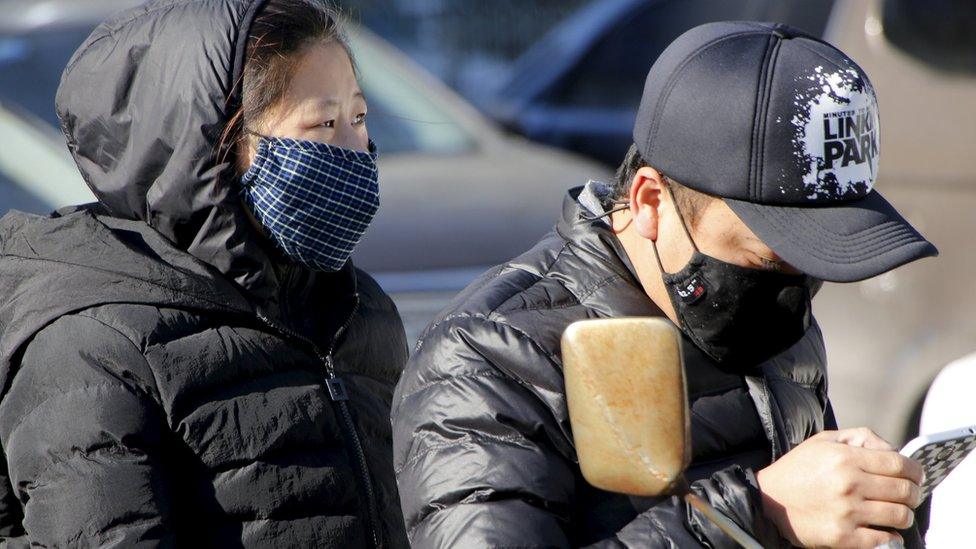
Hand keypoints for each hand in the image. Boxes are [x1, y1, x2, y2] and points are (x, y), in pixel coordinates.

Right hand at [756, 428, 923, 547]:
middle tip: (907, 497)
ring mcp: (846, 512)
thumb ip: (860, 438)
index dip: (916, 471)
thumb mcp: (824, 441)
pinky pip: (885, 541)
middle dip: (913, 494)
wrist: (767, 500)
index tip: (916, 476)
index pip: (900, 464)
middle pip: (905, 491)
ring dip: (903, 516)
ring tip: (894, 514)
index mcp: (845, 457)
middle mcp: (848, 483)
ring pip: (900, 516)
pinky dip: (891, 538)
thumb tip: (894, 450)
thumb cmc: (798, 469)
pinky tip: (883, 532)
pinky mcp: (842, 537)